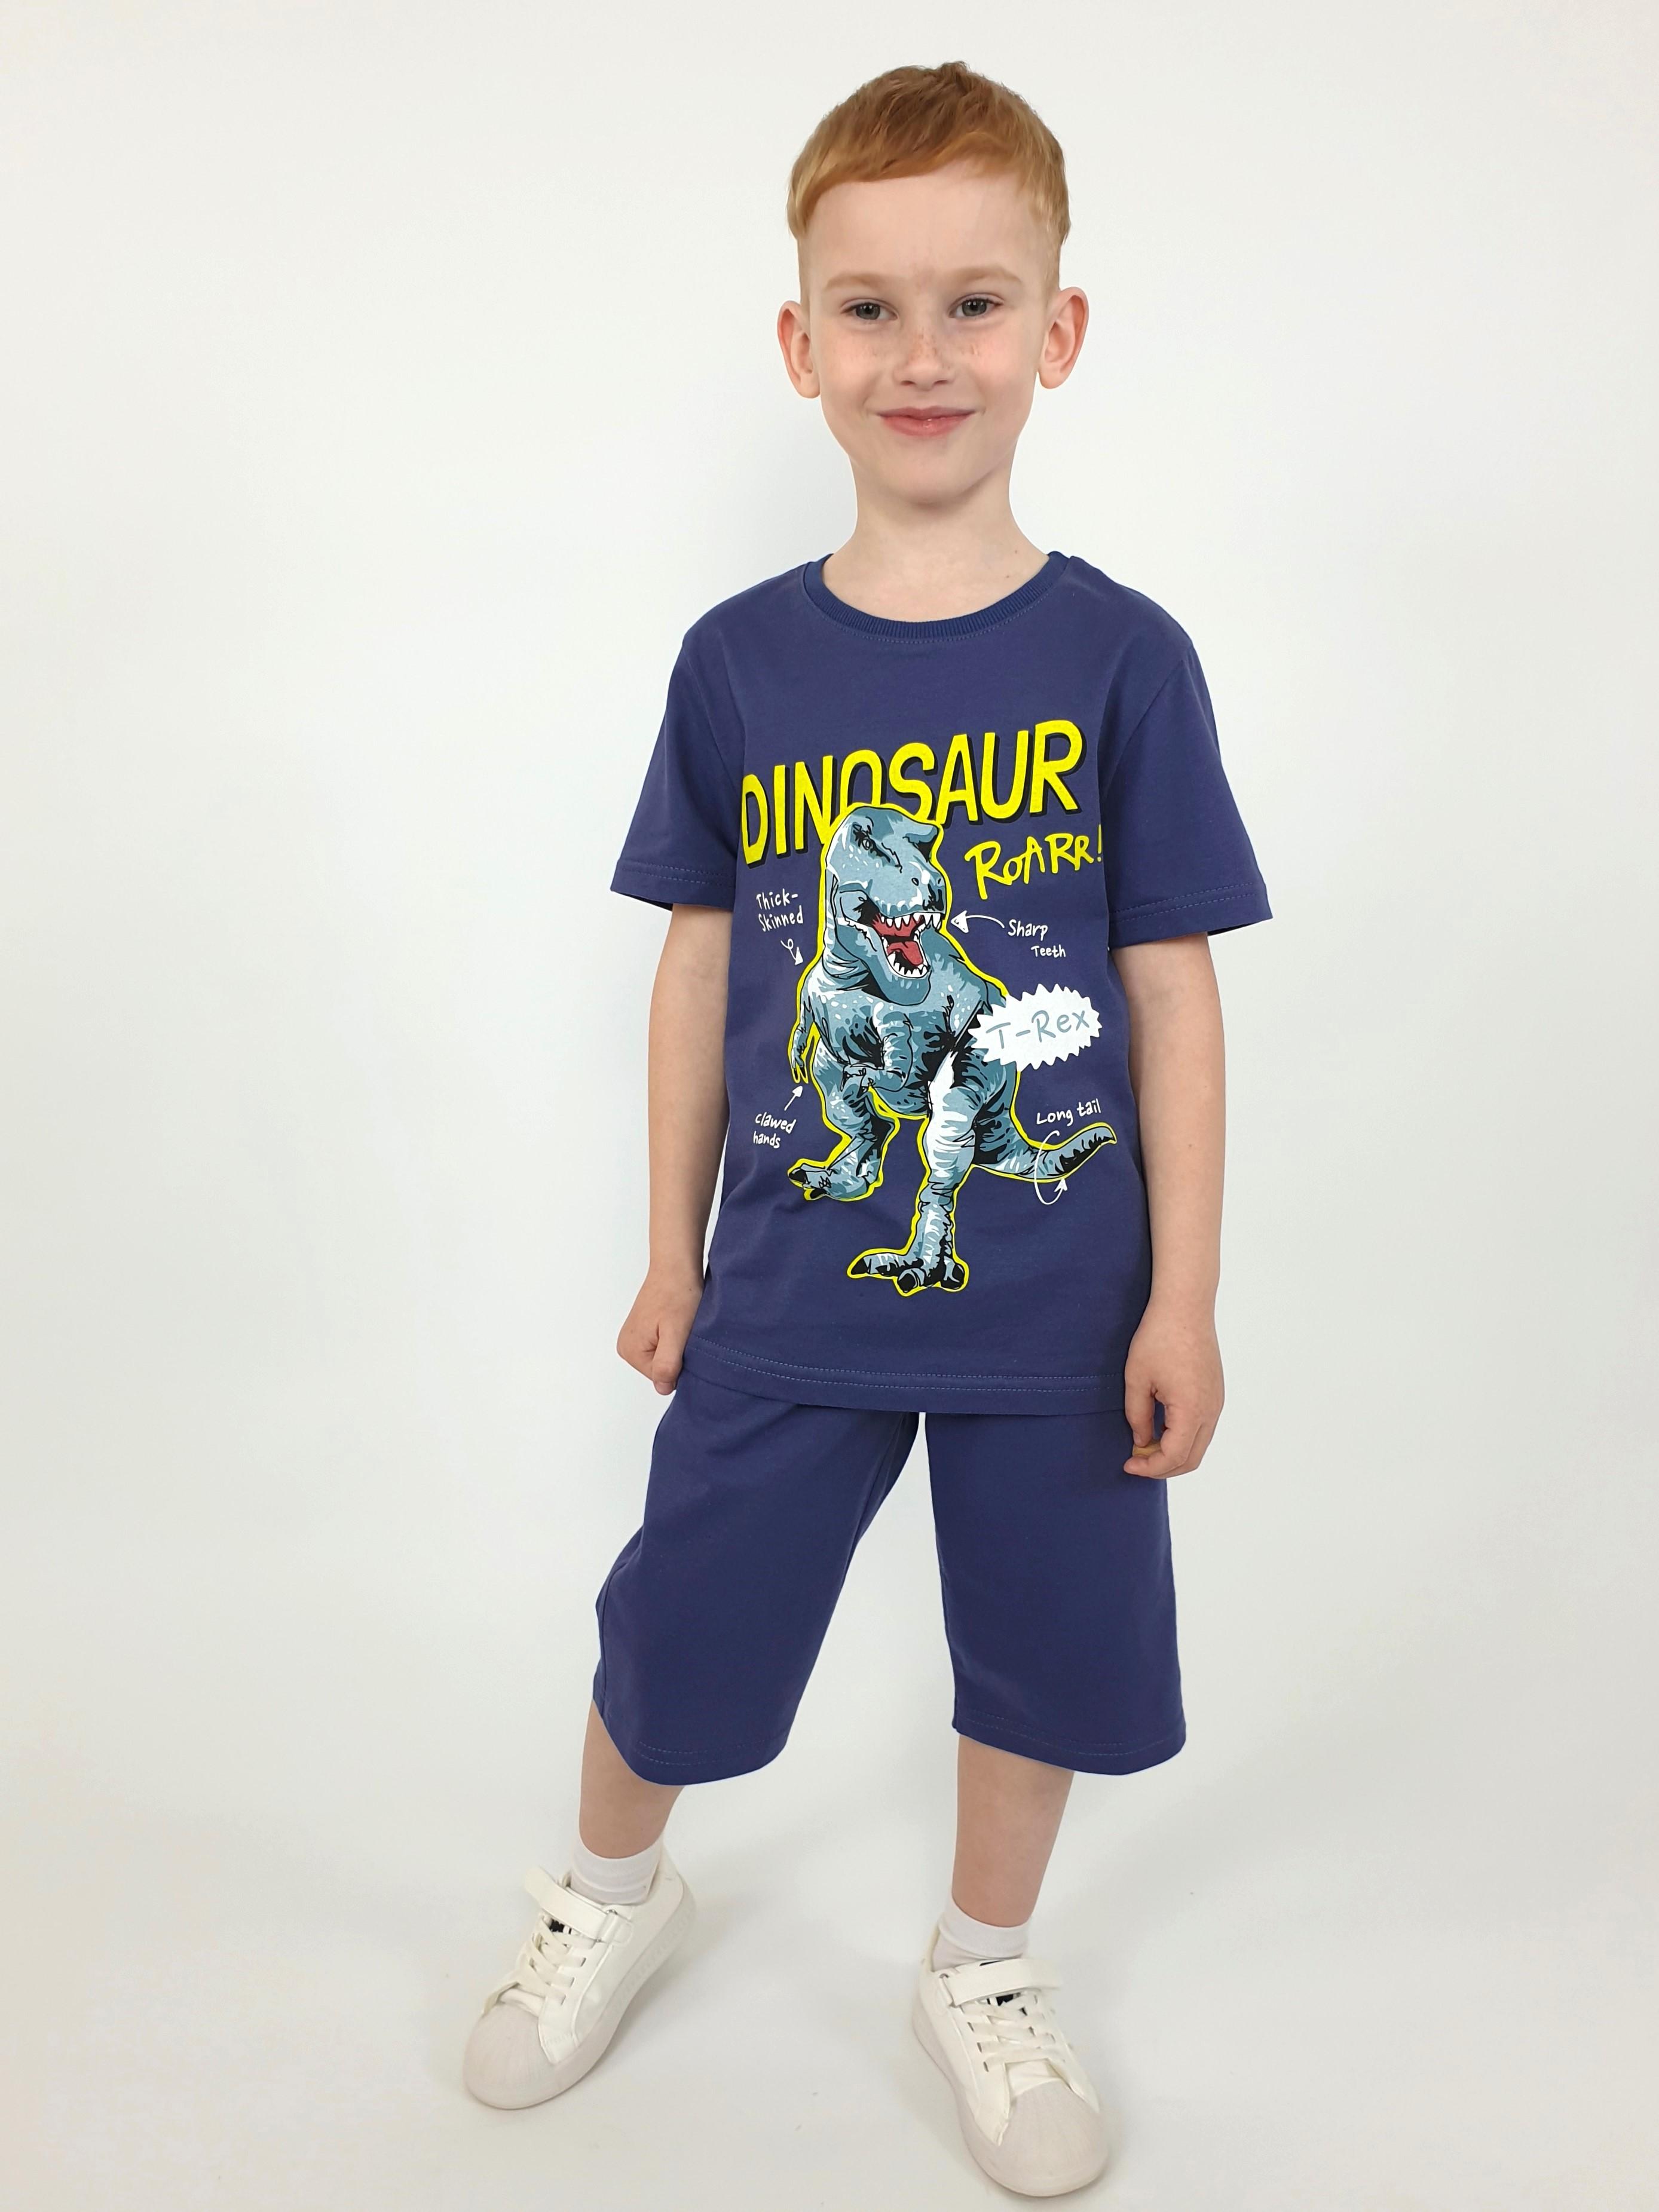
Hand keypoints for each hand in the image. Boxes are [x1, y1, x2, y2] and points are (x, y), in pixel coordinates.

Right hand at [616, 1268, 703, 1394]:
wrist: (676, 1267)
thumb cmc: (677, 1295)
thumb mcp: (676, 1333)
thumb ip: (667, 1364)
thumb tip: (662, 1388)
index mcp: (630, 1351)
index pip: (662, 1378)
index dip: (679, 1363)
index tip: (683, 1341)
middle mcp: (627, 1347)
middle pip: (661, 1369)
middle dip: (678, 1355)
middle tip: (683, 1331)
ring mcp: (635, 1338)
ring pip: (665, 1358)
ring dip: (677, 1346)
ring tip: (680, 1325)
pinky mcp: (645, 1330)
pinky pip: (664, 1346)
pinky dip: (675, 1338)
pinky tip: (678, 1323)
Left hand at [1122, 1301, 1223, 1477]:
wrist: (1185, 1306)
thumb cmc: (1158, 1337)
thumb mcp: (1136, 1379)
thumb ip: (1138, 1416)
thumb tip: (1141, 1443)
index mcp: (1191, 1409)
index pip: (1174, 1457)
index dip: (1149, 1468)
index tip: (1127, 1464)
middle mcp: (1211, 1410)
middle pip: (1191, 1459)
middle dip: (1162, 1468)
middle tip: (1136, 1462)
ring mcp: (1217, 1402)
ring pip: (1199, 1445)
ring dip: (1173, 1453)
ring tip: (1145, 1446)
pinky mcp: (1216, 1393)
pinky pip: (1203, 1428)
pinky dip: (1183, 1438)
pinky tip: (1161, 1429)